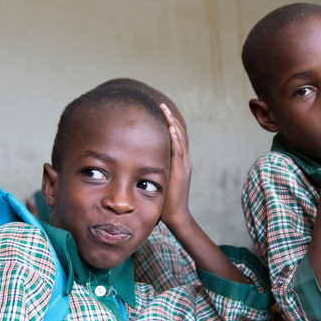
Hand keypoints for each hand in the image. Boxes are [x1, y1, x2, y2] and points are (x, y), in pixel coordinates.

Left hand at [159, 104, 192, 228]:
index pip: (176, 138)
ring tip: (165, 110)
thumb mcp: (157, 179)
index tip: (160, 112)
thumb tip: (136, 161)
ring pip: (180, 138)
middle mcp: (184, 160)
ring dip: (172, 123)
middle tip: (162, 106)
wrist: (175, 215)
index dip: (170, 124)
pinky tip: (170, 127)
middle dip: (171, 118)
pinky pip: (179, 150)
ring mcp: (184, 164)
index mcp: (179, 162)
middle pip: (180, 133)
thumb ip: (151, 169)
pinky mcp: (181, 170)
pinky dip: (175, 137)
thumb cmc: (164, 201)